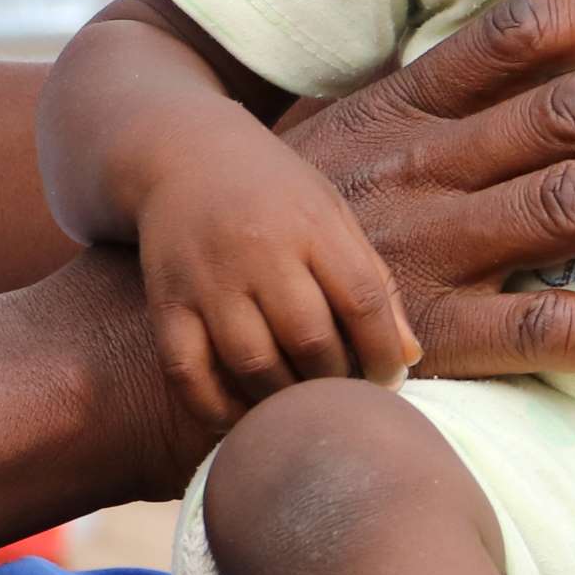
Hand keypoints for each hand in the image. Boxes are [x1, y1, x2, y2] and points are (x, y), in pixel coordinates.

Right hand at [136, 138, 415, 426]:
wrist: (180, 157)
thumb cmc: (274, 193)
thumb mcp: (333, 216)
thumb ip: (373, 281)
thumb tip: (408, 355)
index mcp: (310, 225)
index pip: (362, 299)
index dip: (383, 351)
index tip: (390, 378)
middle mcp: (257, 251)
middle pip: (310, 338)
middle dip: (337, 381)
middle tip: (344, 397)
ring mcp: (207, 280)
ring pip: (252, 364)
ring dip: (285, 400)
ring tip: (301, 407)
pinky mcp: (166, 305)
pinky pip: (188, 374)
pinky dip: (218, 409)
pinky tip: (246, 417)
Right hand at [274, 0, 574, 376]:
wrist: (167, 330)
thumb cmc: (286, 220)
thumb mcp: (349, 128)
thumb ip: (445, 95)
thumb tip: (557, 48)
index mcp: (410, 100)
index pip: (537, 30)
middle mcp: (426, 163)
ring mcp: (429, 251)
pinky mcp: (430, 341)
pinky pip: (550, 331)